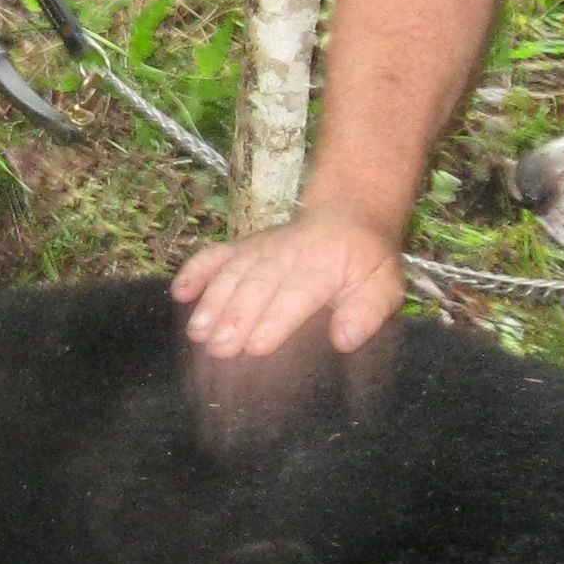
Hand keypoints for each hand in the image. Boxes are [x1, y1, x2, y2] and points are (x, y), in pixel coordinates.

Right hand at [172, 203, 406, 359]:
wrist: (348, 214)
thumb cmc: (365, 261)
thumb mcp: (385, 284)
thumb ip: (368, 311)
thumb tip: (346, 339)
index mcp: (324, 265)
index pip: (296, 294)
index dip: (275, 321)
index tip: (256, 347)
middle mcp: (287, 253)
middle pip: (257, 285)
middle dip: (235, 317)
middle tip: (218, 349)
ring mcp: (260, 247)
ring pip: (232, 272)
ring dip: (212, 302)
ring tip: (197, 332)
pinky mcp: (242, 246)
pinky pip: (214, 254)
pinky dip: (195, 270)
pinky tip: (179, 293)